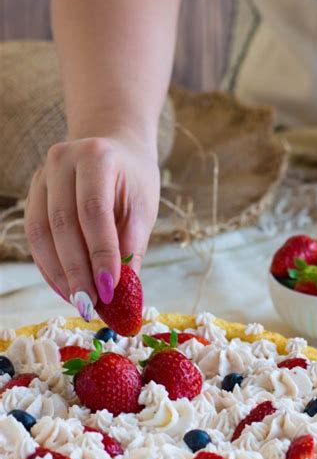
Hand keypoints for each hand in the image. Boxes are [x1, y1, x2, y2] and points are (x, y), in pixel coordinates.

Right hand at [25, 132, 159, 319]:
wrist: (116, 153)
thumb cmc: (134, 183)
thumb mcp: (142, 210)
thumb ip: (131, 249)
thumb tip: (121, 297)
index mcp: (96, 156)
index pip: (94, 210)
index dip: (100, 253)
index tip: (109, 289)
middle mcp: (61, 160)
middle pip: (62, 223)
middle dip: (77, 270)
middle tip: (90, 305)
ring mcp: (41, 176)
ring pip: (41, 232)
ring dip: (59, 274)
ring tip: (79, 302)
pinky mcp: (32, 194)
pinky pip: (34, 237)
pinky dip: (49, 267)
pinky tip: (65, 289)